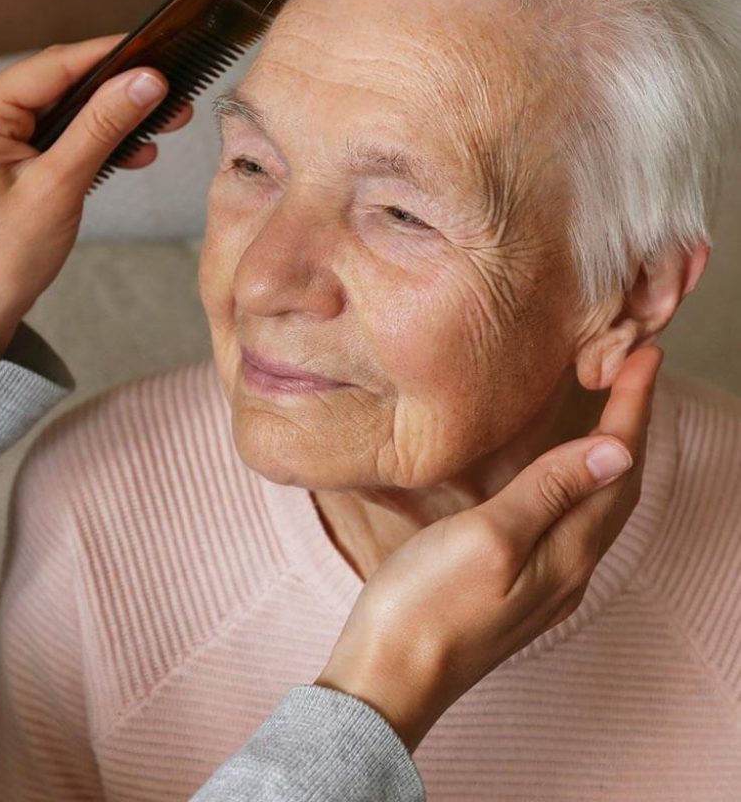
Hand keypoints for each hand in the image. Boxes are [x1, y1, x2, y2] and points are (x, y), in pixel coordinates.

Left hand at [0, 34, 192, 354]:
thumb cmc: (2, 256)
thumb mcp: (60, 185)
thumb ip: (103, 127)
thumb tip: (145, 82)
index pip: (55, 66)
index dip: (113, 58)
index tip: (161, 57)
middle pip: (62, 83)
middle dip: (119, 92)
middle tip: (172, 98)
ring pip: (65, 108)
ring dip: (111, 119)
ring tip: (161, 125)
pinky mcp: (3, 151)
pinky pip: (57, 132)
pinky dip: (93, 140)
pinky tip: (130, 151)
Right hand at [316, 345, 662, 752]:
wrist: (389, 679)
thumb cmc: (428, 608)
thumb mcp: (490, 539)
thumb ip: (550, 493)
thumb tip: (616, 451)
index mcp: (567, 554)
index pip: (618, 468)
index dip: (633, 408)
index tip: (644, 354)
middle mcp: (568, 569)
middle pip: (617, 486)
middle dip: (632, 424)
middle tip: (634, 367)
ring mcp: (545, 581)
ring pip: (596, 504)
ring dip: (609, 451)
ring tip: (609, 405)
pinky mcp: (517, 585)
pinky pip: (569, 521)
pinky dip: (578, 480)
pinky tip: (560, 469)